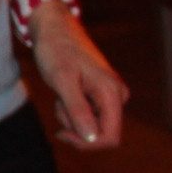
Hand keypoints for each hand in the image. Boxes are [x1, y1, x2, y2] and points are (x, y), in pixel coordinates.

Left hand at [29, 3, 127, 147]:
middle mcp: (117, 96)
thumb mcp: (62, 80)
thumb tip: (92, 138)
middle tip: (58, 103)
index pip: (110, 137)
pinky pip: (87, 114)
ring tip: (61, 92)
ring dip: (70, 116)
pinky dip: (71, 109)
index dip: (87, 143)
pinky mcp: (100, 94)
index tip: (61, 133)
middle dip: (75, 126)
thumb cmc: (56, 51)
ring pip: (91, 124)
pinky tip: (64, 91)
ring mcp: (110, 96)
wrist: (54, 29)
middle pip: (100, 134)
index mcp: (112, 94)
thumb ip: (77, 109)